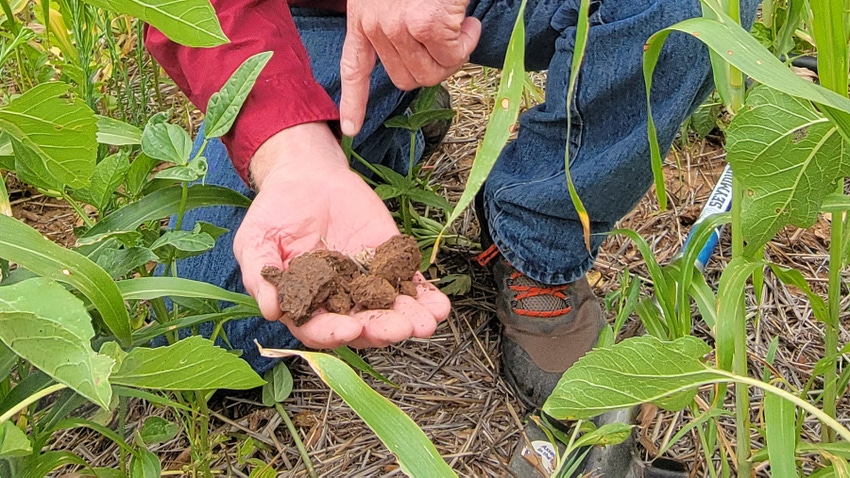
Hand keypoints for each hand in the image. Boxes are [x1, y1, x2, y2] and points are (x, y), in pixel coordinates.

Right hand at [234, 122, 451, 348]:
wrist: (306, 177)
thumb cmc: (276, 212)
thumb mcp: (256, 240)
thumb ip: (262, 274)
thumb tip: (270, 309)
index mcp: (305, 304)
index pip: (319, 328)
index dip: (333, 332)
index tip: (349, 327)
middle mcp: (339, 301)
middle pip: (362, 325)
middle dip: (382, 329)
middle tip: (399, 328)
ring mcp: (367, 284)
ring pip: (390, 310)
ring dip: (410, 319)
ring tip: (427, 321)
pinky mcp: (389, 263)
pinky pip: (410, 284)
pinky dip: (426, 296)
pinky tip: (439, 304)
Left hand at [339, 0, 480, 135]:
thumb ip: (395, 23)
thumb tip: (419, 58)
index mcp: (362, 16)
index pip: (354, 68)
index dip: (354, 102)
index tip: (349, 129)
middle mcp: (375, 25)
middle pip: (406, 80)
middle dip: (433, 68)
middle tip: (449, 42)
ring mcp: (398, 26)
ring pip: (433, 72)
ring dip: (454, 53)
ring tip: (459, 23)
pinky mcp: (424, 25)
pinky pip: (455, 55)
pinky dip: (469, 39)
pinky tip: (468, 18)